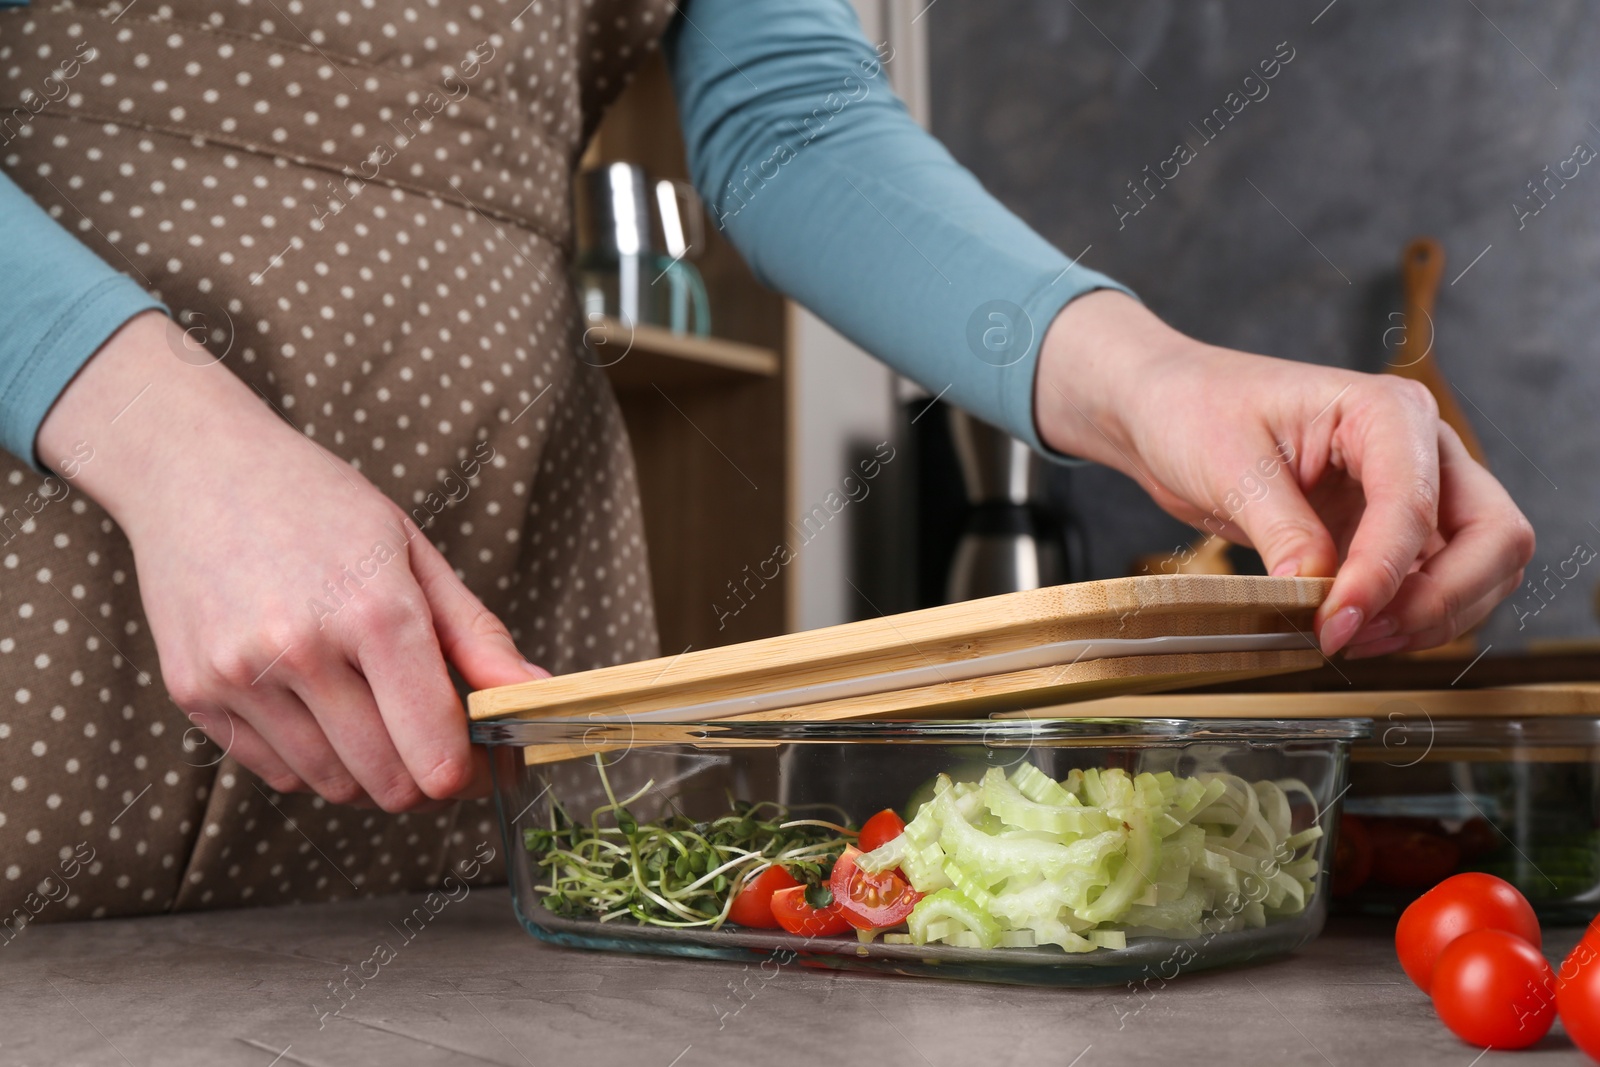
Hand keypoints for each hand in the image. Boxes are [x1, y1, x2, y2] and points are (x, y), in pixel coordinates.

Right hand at [36, 312, 545, 809]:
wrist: (197, 469)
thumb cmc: (317, 503)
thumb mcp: (412, 552)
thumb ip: (476, 634)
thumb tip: (536, 691)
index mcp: (374, 610)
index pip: (436, 753)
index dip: (476, 775)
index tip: (492, 763)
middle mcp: (301, 650)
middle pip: (389, 784)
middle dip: (429, 781)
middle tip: (445, 748)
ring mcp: (239, 677)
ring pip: (333, 787)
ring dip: (371, 773)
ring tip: (381, 717)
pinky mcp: (195, 694)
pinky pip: (278, 773)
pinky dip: (314, 761)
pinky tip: (323, 708)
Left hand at [1034, 291, 1534, 656]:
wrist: (1167, 411)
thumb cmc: (1196, 410)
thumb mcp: (1228, 465)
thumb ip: (1281, 529)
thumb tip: (1316, 594)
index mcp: (1386, 411)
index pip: (1415, 504)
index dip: (1383, 575)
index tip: (1335, 624)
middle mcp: (1420, 449)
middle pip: (1493, 538)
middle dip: (1441, 601)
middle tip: (1359, 637)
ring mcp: (1413, 492)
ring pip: (1478, 570)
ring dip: (1431, 618)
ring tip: (1348, 641)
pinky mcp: (1386, 532)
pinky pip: (1431, 584)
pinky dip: (1407, 619)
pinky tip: (1350, 632)